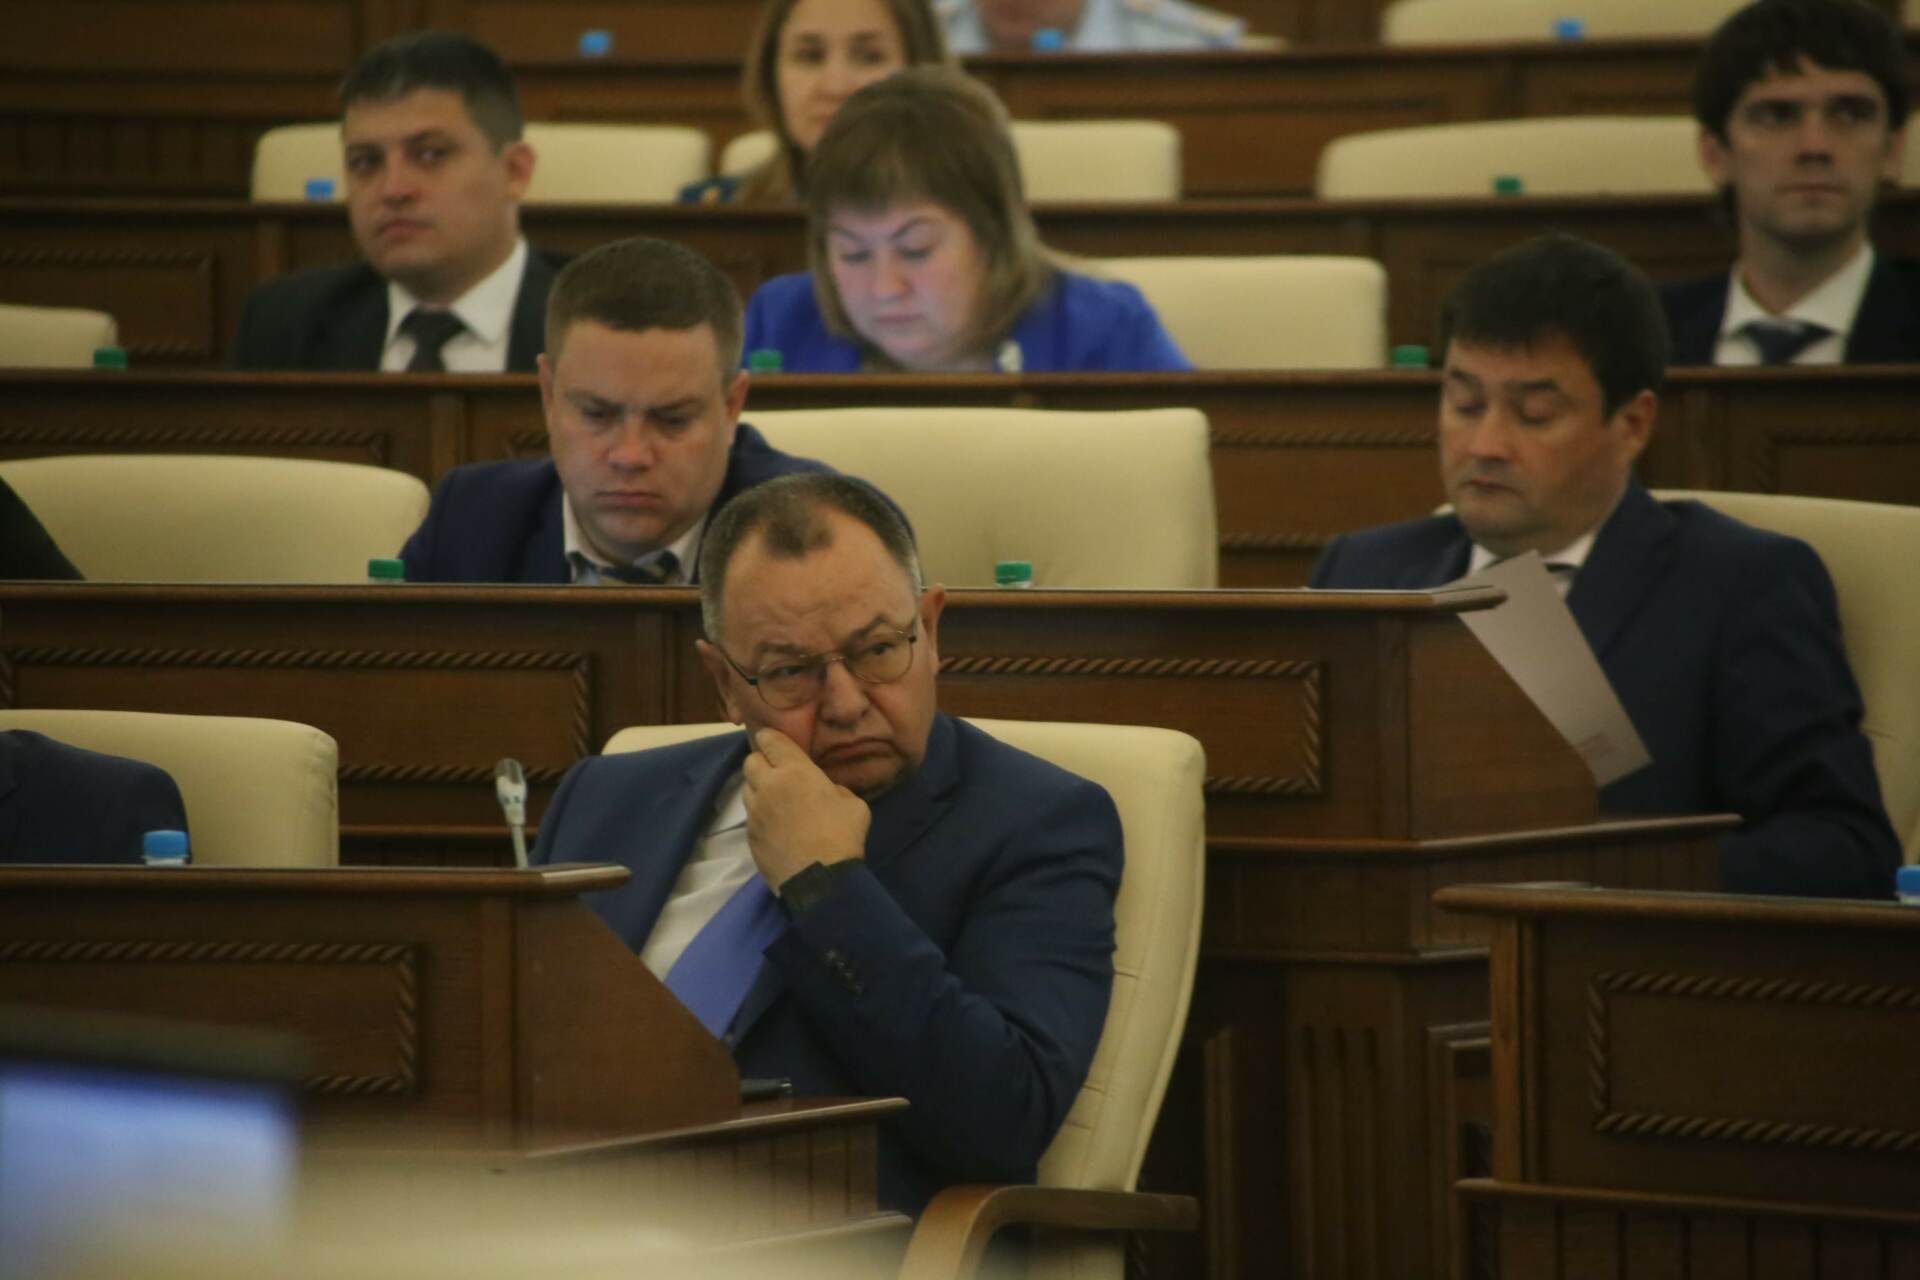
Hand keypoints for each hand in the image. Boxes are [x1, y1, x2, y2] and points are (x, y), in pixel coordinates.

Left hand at [741, 729, 869, 890]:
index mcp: (794, 771)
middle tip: (778, 772)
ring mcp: (755, 812)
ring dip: (758, 787)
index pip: (770, 740)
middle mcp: (768, 786)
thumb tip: (825, 791)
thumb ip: (834, 789)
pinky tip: (776, 825)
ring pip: (746, 787)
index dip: (771, 738)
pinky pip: (750, 815)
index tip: (776, 742)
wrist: (819, 880)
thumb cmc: (842, 836)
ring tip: (776, 799)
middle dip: (762, 762)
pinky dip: (759, 813)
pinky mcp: (750, 835)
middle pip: (750, 761)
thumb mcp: (853, 804)